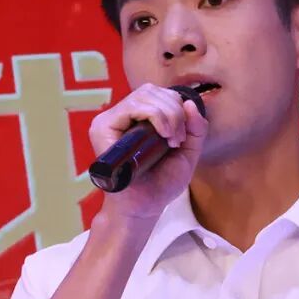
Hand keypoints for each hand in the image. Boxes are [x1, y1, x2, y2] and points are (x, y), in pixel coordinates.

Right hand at [88, 84, 208, 219]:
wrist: (144, 207)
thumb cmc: (161, 183)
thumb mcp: (187, 153)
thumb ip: (195, 129)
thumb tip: (190, 103)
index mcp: (140, 119)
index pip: (159, 94)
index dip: (177, 106)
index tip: (183, 135)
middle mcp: (123, 117)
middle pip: (152, 91)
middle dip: (175, 111)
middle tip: (178, 140)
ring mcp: (110, 121)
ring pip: (144, 95)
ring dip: (168, 114)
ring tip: (171, 140)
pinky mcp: (102, 128)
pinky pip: (132, 107)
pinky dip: (155, 116)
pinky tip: (163, 136)